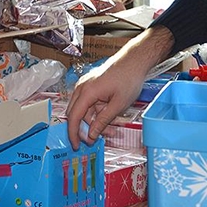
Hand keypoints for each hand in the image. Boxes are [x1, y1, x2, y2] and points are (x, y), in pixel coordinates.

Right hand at [65, 26, 174, 149]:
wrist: (133, 62)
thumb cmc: (128, 80)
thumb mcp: (118, 105)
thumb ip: (103, 121)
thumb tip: (91, 135)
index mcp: (86, 92)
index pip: (73, 117)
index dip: (73, 133)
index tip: (76, 145)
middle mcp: (81, 89)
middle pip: (75, 114)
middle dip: (84, 129)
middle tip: (96, 140)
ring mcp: (85, 86)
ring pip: (83, 110)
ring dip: (93, 122)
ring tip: (110, 130)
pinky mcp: (91, 86)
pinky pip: (89, 104)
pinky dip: (96, 114)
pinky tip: (108, 120)